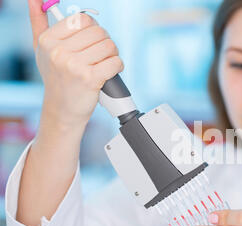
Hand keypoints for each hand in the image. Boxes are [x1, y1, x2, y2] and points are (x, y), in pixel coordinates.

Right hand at [28, 0, 123, 129]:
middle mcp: (58, 52)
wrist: (62, 110)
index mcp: (48, 40)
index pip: (82, 19)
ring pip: (109, 46)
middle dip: (105, 42)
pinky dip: (117, 66)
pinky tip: (109, 73)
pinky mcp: (90, 79)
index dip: (93, 29)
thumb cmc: (56, 78)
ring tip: (104, 64)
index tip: (91, 41)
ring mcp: (74, 66)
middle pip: (99, 32)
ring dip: (113, 55)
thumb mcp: (42, 50)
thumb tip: (35, 0)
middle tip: (100, 54)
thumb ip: (38, 22)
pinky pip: (115, 62)